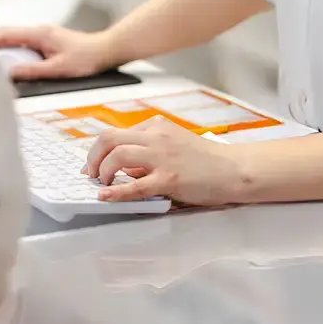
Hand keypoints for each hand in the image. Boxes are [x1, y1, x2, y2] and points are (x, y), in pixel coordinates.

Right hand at [0, 25, 113, 80]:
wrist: (106, 50)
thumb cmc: (87, 58)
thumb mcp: (59, 68)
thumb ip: (33, 71)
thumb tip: (9, 74)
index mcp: (39, 34)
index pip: (6, 34)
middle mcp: (39, 32)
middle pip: (6, 36)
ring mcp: (42, 36)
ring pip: (14, 40)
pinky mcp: (46, 43)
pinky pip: (22, 45)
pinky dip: (10, 52)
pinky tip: (4, 62)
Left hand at [83, 120, 246, 207]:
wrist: (231, 169)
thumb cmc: (203, 160)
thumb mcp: (174, 143)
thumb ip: (148, 150)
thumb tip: (120, 167)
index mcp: (157, 126)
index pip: (116, 133)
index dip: (98, 151)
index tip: (92, 165)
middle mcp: (157, 136)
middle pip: (109, 139)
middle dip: (93, 158)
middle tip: (91, 175)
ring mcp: (163, 157)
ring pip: (117, 156)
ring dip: (102, 172)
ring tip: (103, 185)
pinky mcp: (169, 179)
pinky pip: (134, 185)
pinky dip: (115, 192)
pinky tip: (105, 197)